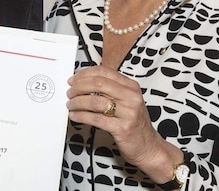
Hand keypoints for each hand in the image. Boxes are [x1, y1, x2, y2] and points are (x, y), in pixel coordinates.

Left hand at [66, 66, 181, 178]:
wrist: (148, 146)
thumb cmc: (134, 123)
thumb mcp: (127, 101)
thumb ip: (110, 90)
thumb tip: (84, 82)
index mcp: (131, 86)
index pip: (104, 72)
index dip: (85, 74)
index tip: (74, 79)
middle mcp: (131, 97)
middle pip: (98, 84)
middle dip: (79, 87)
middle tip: (70, 92)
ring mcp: (128, 113)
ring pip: (95, 102)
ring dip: (77, 102)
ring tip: (70, 105)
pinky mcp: (122, 129)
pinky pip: (96, 119)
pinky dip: (81, 116)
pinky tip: (75, 116)